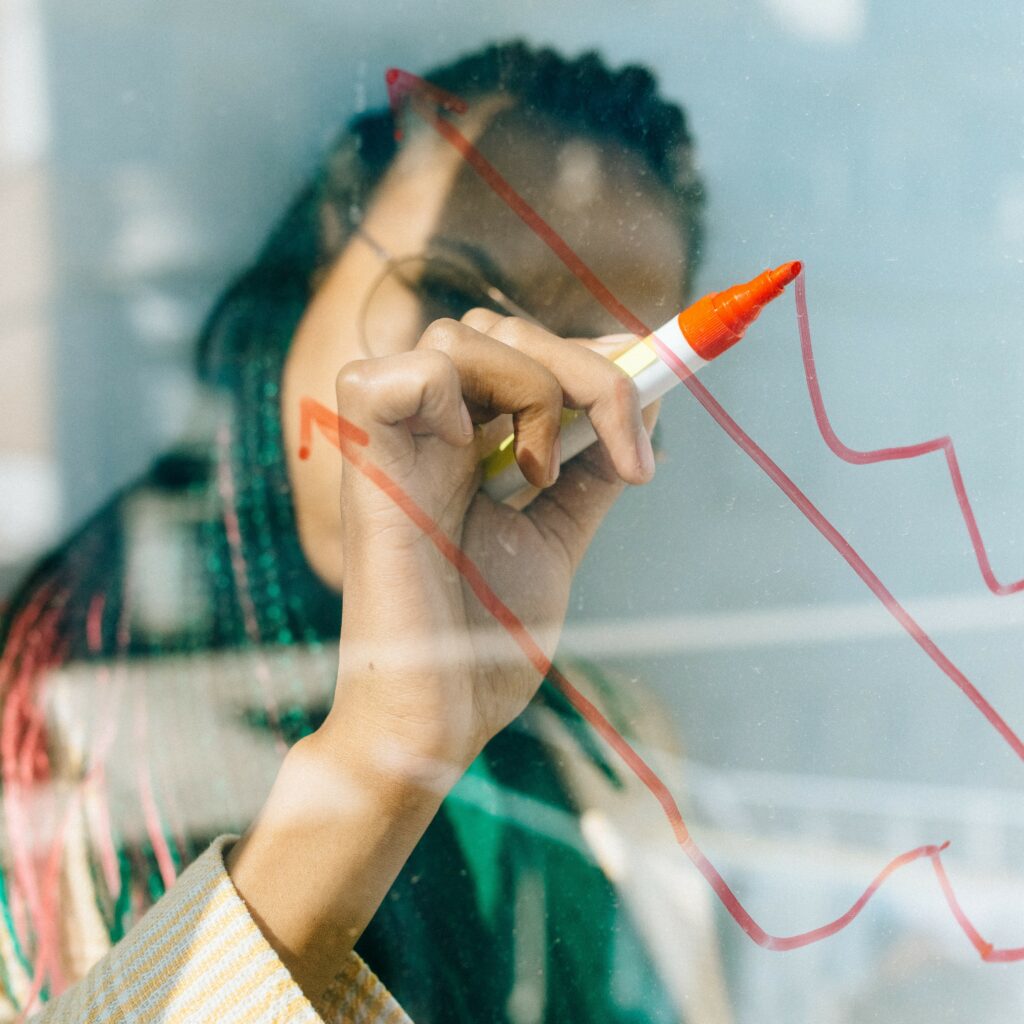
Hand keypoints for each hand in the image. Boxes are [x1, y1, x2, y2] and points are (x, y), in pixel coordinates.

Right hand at [319, 310, 657, 788]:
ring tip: (542, 479)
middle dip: (587, 373)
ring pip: (463, 334)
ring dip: (536, 390)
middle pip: (500, 328)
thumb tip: (648, 410)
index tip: (657, 369)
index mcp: (462, 446)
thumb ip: (590, 473)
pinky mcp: (366, 461)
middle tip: (626, 453)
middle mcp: (425, 433)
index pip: (521, 349)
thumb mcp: (555, 538)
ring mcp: (393, 442)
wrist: (439, 714)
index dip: (590, 348)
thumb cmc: (484, 638)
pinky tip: (491, 466)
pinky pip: (407, 372)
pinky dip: (462, 398)